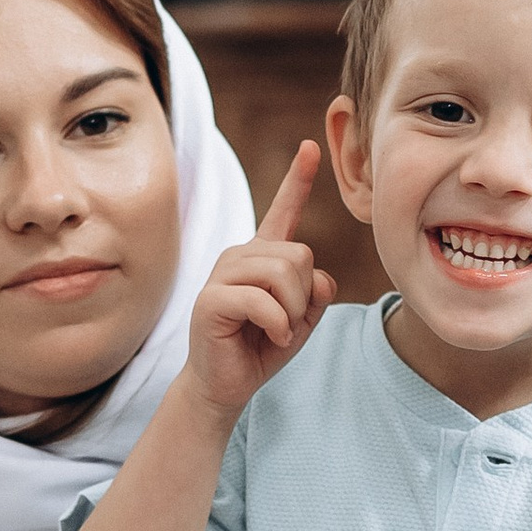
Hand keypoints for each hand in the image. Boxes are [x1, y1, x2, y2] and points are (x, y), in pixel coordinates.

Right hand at [184, 141, 335, 420]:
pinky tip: (269, 338)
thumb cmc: (261, 347)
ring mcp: (222, 274)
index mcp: (262, 255)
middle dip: (304, 295)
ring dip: (292, 313)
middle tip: (286, 322)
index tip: (311, 147)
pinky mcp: (211, 299)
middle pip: (299, 254)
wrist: (227, 383)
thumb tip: (320, 278)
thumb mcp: (302, 319)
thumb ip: (316, 293)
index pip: (283, 210)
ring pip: (283, 274)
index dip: (298, 178)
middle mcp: (240, 256)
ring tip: (276, 331)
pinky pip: (264, 302)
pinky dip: (278, 327)